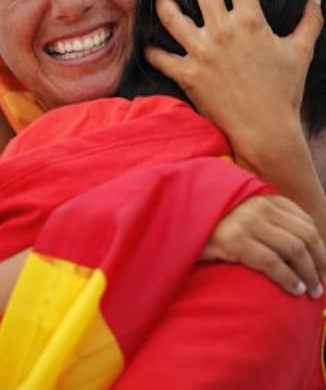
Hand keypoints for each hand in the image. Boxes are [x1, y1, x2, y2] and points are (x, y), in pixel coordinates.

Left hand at [145, 0, 322, 158]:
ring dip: (163, 1)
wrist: (265, 129)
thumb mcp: (300, 52)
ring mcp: (202, 52)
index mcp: (251, 21)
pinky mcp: (187, 75)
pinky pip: (160, 57)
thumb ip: (310, 21)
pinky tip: (147, 43)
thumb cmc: (284, 92)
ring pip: (171, 15)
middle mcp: (223, 31)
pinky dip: (150, 49)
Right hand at [200, 194, 325, 297]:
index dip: (319, 245)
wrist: (175, 218)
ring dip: (309, 274)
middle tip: (322, 282)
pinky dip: (289, 279)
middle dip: (320, 261)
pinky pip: (273, 263)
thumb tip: (293, 243)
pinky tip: (294, 289)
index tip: (322, 264)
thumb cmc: (209, 220)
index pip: (304, 220)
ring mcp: (247, 222)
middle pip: (305, 235)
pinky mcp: (235, 240)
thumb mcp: (239, 209)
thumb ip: (263, 216)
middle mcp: (259, 206)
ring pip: (294, 249)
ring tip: (312, 291)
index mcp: (263, 196)